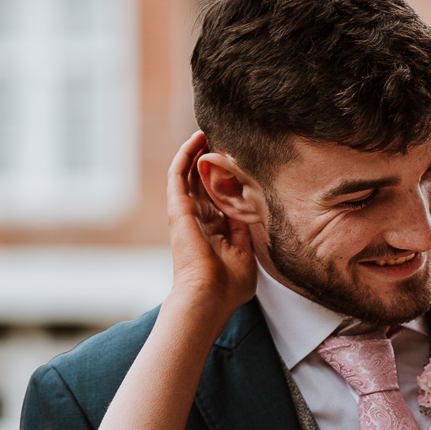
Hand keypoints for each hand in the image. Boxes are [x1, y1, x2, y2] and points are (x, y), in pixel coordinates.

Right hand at [165, 133, 255, 319]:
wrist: (209, 296)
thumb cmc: (228, 287)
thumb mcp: (246, 254)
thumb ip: (246, 231)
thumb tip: (253, 207)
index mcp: (214, 232)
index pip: (219, 198)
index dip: (227, 180)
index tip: (240, 163)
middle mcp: (198, 221)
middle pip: (203, 183)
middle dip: (211, 161)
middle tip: (223, 140)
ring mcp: (186, 214)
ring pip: (189, 174)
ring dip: (197, 153)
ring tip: (208, 133)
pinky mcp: (178, 209)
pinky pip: (178, 175)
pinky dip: (185, 155)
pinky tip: (196, 139)